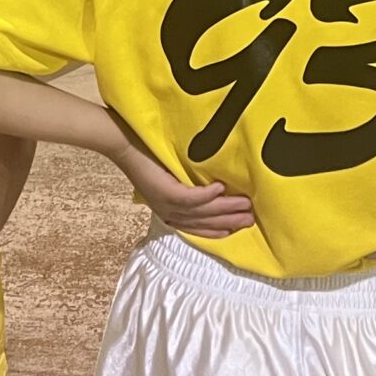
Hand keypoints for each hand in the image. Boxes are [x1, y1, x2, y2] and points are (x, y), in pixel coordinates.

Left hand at [119, 148, 254, 239]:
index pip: (198, 227)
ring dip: (225, 208)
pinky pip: (190, 198)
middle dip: (229, 221)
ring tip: (245, 203)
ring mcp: (166, 203)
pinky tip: (221, 189)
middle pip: (204, 221)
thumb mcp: (169, 177)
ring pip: (201, 211)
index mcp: (169, 211)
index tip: (237, 229)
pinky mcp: (164, 192)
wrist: (124, 146)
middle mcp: (168, 212)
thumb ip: (186, 185)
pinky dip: (207, 195)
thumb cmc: (147, 156)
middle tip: (251, 219)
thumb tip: (215, 184)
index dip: (218, 230)